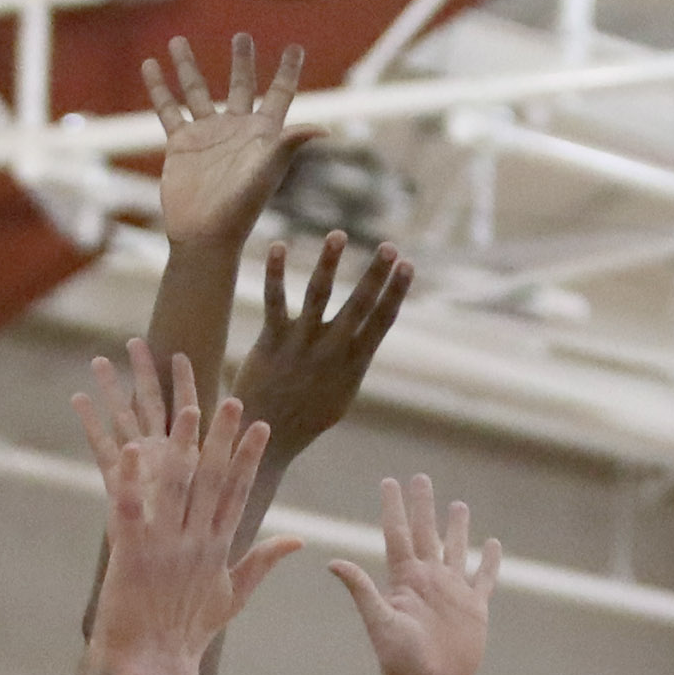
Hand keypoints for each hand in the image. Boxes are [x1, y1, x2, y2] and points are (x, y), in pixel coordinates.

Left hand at [75, 342, 299, 671]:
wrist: (158, 665)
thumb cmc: (191, 632)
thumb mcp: (234, 596)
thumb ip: (263, 562)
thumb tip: (298, 540)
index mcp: (219, 548)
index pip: (239, 494)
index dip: (249, 458)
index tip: (261, 426)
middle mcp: (197, 542)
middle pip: (213, 482)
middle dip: (224, 440)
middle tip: (233, 401)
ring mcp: (166, 547)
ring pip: (178, 488)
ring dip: (184, 447)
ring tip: (189, 410)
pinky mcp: (132, 555)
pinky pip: (132, 510)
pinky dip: (132, 480)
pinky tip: (131, 450)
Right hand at [149, 34, 307, 251]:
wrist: (205, 235)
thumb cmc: (241, 207)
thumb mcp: (267, 170)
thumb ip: (291, 143)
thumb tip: (326, 129)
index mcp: (263, 133)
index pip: (279, 94)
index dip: (288, 71)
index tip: (295, 47)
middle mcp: (236, 130)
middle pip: (240, 86)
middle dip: (241, 61)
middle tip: (242, 36)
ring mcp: (206, 135)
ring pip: (196, 91)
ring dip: (188, 65)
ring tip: (177, 39)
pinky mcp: (181, 144)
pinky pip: (168, 108)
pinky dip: (158, 87)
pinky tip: (150, 65)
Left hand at [235, 232, 413, 460]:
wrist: (265, 438)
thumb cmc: (305, 417)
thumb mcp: (340, 394)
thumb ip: (352, 363)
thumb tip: (365, 339)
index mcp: (353, 364)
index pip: (381, 321)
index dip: (395, 292)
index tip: (407, 264)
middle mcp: (331, 351)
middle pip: (358, 306)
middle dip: (375, 276)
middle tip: (388, 247)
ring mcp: (301, 344)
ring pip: (318, 296)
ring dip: (329, 264)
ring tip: (338, 235)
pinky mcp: (271, 342)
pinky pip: (275, 302)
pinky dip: (276, 273)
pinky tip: (278, 245)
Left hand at [331, 475, 498, 674]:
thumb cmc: (401, 662)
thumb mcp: (380, 622)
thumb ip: (362, 590)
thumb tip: (333, 562)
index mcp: (406, 579)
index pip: (399, 534)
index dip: (394, 508)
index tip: (389, 481)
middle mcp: (429, 580)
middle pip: (426, 533)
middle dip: (423, 506)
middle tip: (420, 478)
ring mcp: (452, 593)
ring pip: (456, 549)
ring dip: (457, 527)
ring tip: (458, 504)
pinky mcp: (474, 609)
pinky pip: (483, 578)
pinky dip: (489, 561)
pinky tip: (493, 544)